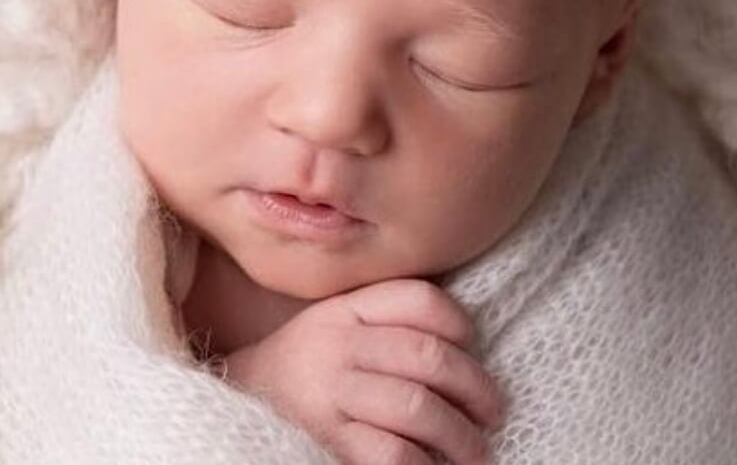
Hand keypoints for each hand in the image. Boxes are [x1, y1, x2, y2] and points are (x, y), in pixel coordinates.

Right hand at [223, 277, 501, 464]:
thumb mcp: (333, 326)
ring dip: (460, 435)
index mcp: (345, 310)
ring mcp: (330, 392)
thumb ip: (381, 321)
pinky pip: (391, 452)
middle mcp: (338, 345)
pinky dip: (423, 464)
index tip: (473, 347)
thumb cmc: (302, 367)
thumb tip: (462, 342)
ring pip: (417, 406)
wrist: (233, 405)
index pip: (417, 299)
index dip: (457, 321)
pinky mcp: (325, 440)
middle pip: (428, 354)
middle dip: (474, 386)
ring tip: (476, 452)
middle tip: (493, 412)